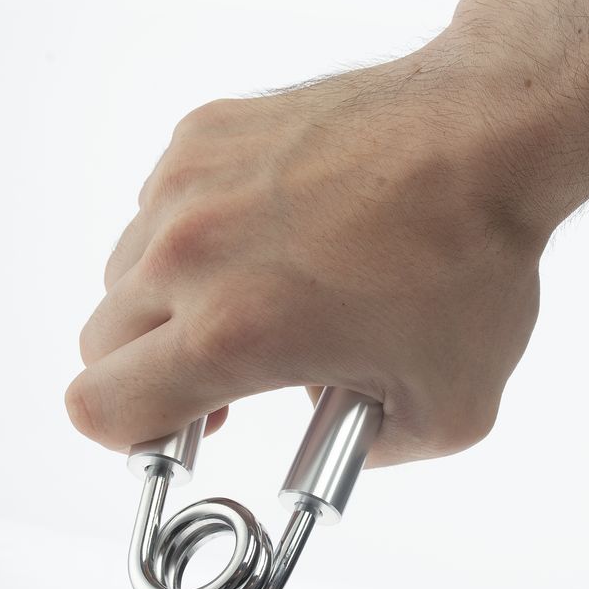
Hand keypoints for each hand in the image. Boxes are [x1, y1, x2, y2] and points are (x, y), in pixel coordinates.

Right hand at [65, 51, 546, 466]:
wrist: (487, 137)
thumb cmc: (476, 263)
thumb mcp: (450, 411)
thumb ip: (369, 454)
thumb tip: (335, 446)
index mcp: (234, 331)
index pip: (103, 409)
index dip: (134, 438)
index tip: (180, 430)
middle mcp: (191, 252)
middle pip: (101, 343)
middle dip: (153, 373)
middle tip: (228, 373)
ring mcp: (191, 182)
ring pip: (127, 271)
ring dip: (171, 302)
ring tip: (259, 297)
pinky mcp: (207, 134)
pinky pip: (162, 207)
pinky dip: (197, 237)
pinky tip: (272, 235)